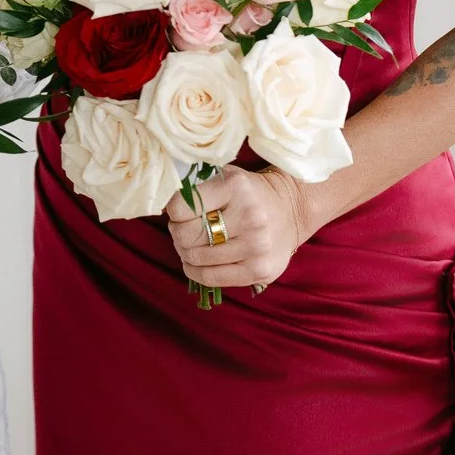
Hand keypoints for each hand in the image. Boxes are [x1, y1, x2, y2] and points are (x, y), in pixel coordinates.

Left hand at [168, 165, 314, 289]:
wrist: (290, 210)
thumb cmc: (248, 193)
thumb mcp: (224, 176)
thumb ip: (196, 186)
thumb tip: (163, 207)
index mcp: (235, 188)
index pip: (181, 207)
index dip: (173, 212)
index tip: (180, 212)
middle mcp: (249, 217)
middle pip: (187, 235)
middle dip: (178, 233)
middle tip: (184, 229)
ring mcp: (257, 246)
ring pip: (196, 258)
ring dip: (186, 252)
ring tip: (193, 243)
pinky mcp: (260, 270)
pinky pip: (211, 278)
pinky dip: (195, 272)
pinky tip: (196, 263)